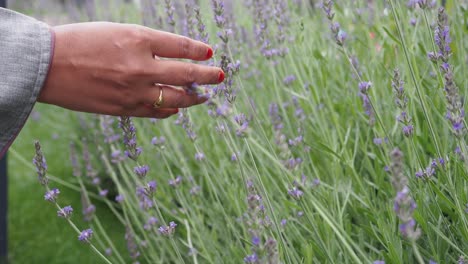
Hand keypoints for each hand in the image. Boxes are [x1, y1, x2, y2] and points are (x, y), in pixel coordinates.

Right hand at [39, 22, 223, 117]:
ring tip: (204, 97)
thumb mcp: (117, 31)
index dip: (198, 50)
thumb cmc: (80, 42)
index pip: (180, 46)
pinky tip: (176, 109)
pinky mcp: (125, 108)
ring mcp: (135, 90)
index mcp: (139, 39)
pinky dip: (170, 111)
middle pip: (186, 74)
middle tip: (220, 76)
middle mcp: (141, 66)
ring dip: (194, 98)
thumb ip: (146, 45)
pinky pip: (156, 113)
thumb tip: (171, 58)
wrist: (48, 65)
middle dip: (207, 76)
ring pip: (176, 99)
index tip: (209, 53)